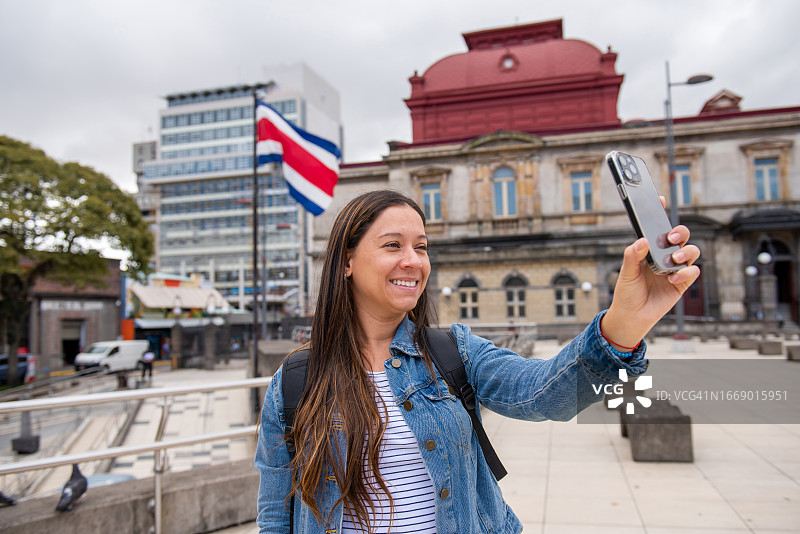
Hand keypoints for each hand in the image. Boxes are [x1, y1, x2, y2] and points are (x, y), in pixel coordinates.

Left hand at [601, 211, 700, 350]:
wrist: (632, 317)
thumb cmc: (627, 293)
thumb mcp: (626, 273)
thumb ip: (632, 256)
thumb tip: (642, 240)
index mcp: (649, 250)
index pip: (656, 228)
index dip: (659, 213)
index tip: (659, 199)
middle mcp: (664, 256)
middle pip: (680, 236)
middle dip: (679, 232)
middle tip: (671, 238)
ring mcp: (675, 269)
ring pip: (691, 251)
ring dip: (685, 252)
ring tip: (673, 260)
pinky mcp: (682, 283)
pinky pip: (692, 272)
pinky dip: (685, 272)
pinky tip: (673, 278)